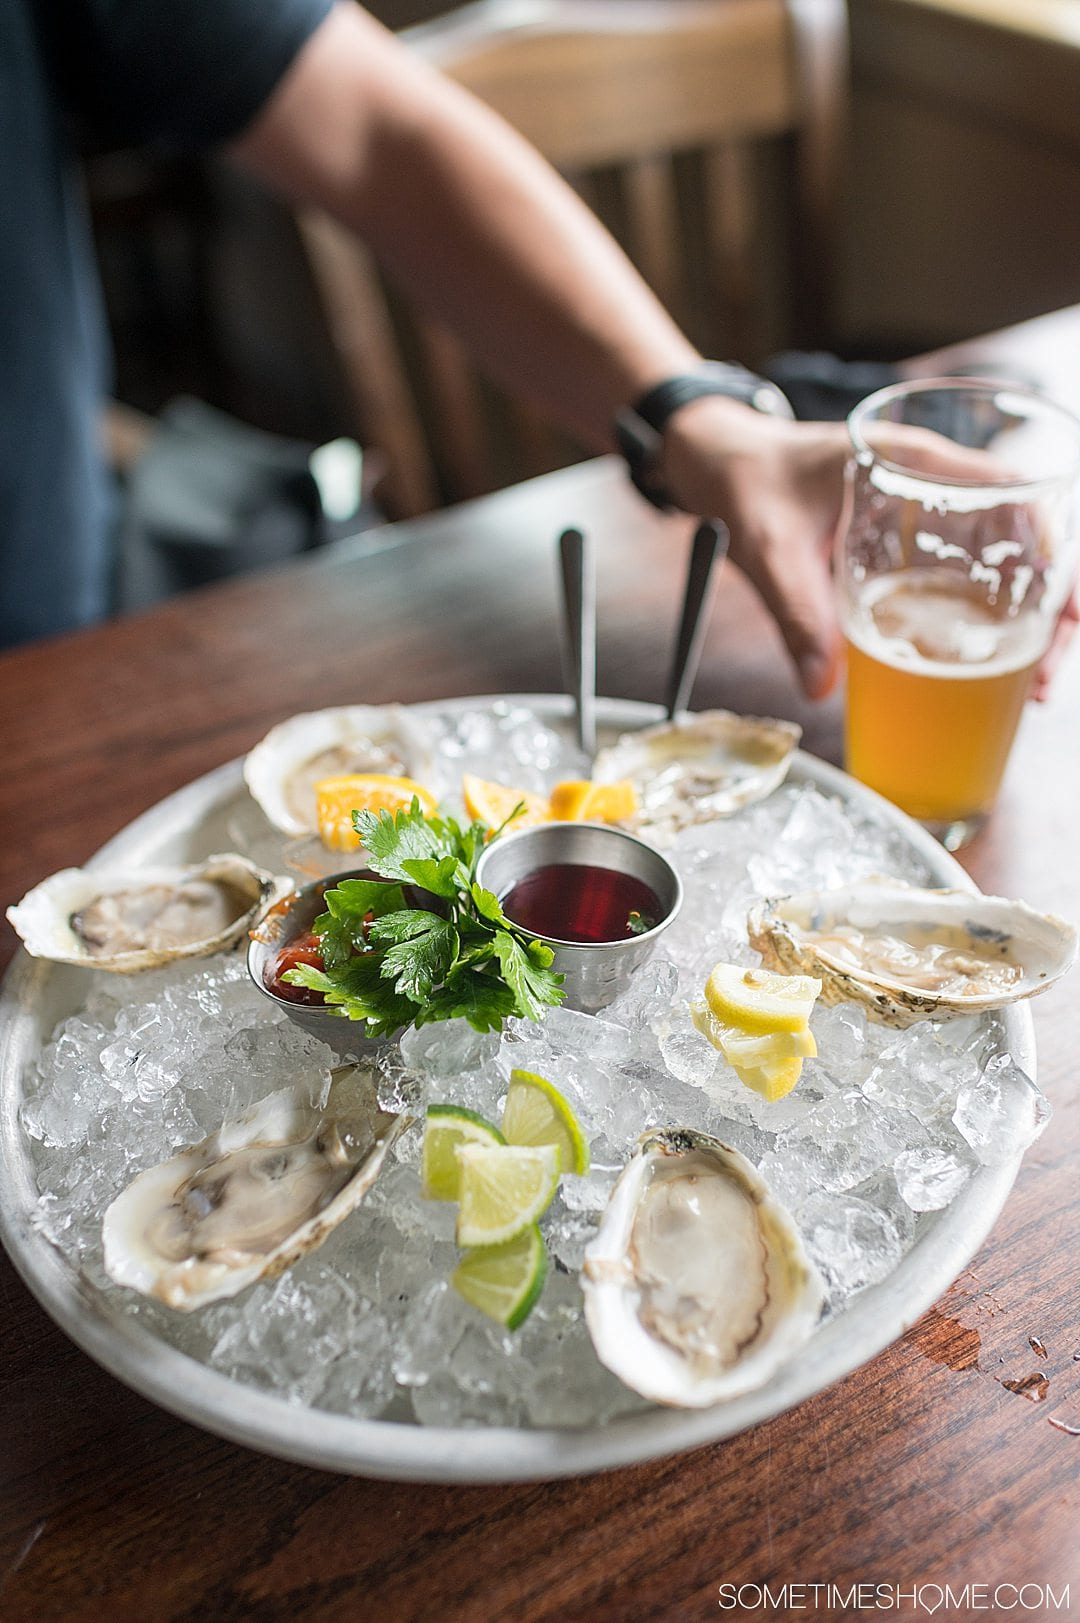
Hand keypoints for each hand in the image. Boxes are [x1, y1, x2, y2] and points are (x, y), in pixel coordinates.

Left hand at [659, 399, 1076, 701]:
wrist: (717, 462)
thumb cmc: (746, 478)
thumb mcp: (769, 547)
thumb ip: (796, 613)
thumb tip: (820, 686)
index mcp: (913, 461)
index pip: (1013, 495)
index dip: (1052, 553)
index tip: (1067, 610)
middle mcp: (933, 486)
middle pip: (1022, 543)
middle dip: (1050, 609)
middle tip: (1046, 678)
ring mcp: (926, 519)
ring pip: (1001, 569)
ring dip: (1024, 626)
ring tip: (1033, 687)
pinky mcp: (908, 550)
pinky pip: (963, 586)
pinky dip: (984, 627)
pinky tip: (988, 674)